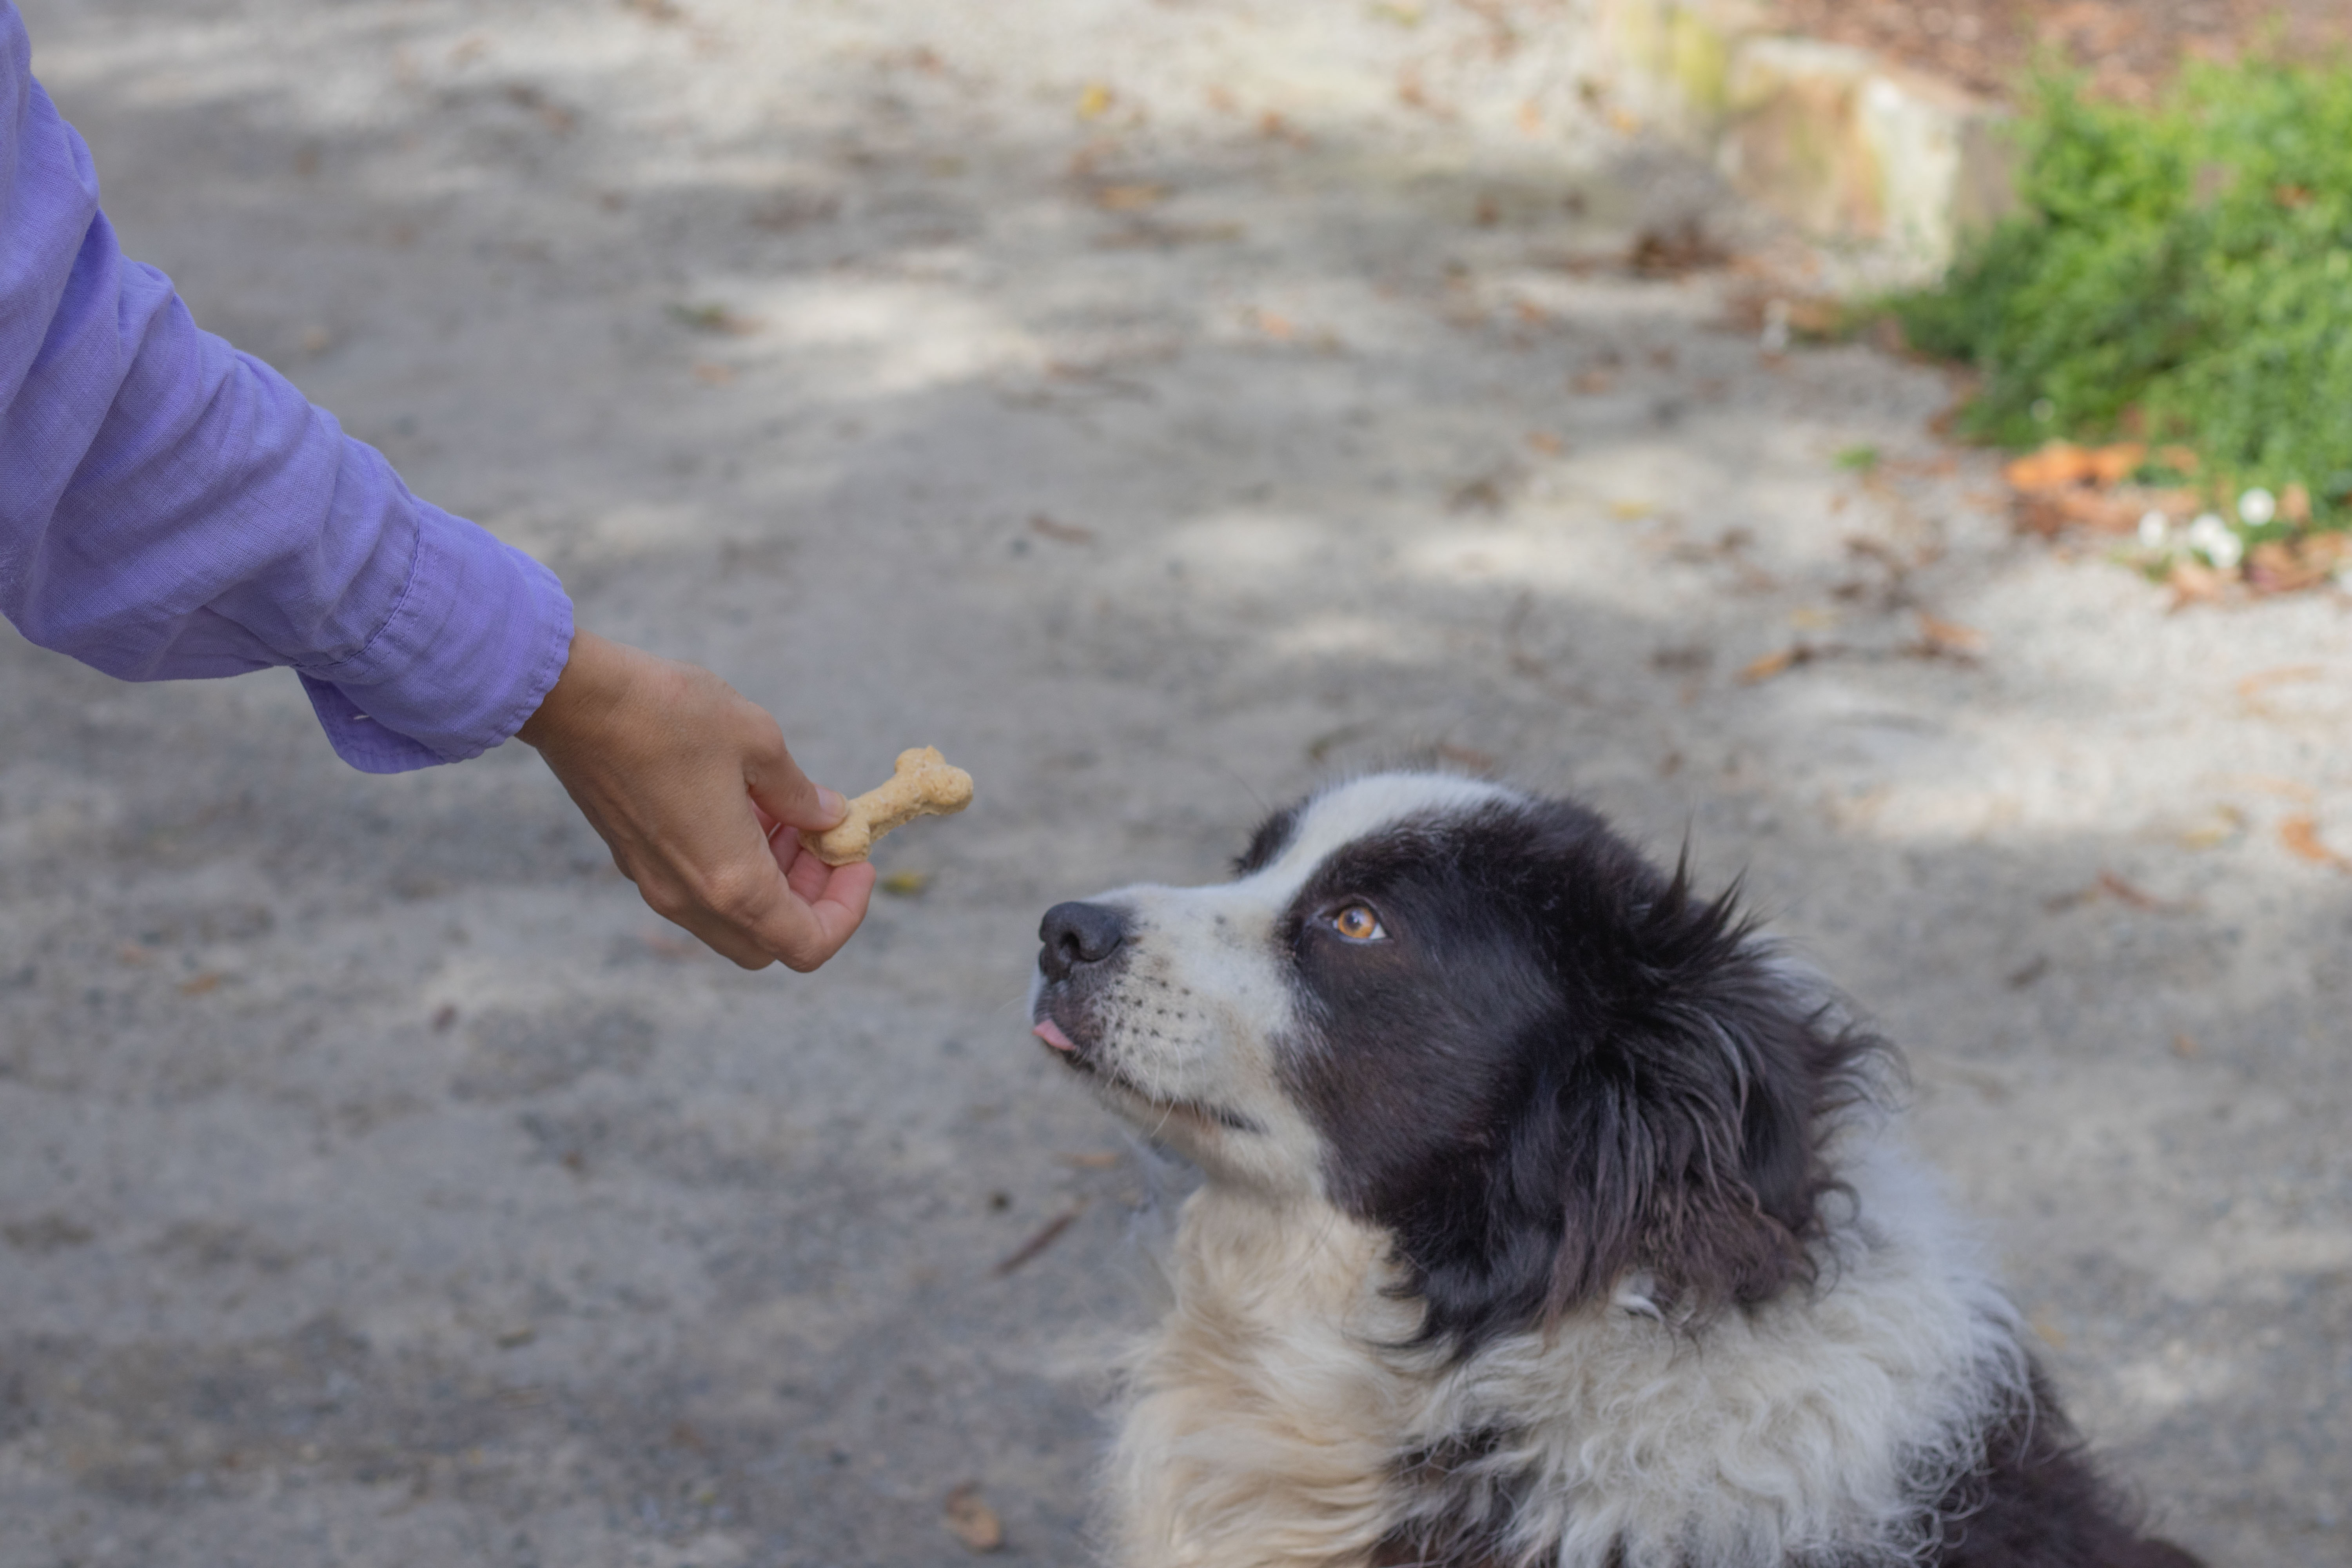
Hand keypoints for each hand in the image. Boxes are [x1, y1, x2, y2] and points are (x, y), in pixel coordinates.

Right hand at [515, 630, 873, 969]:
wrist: (572, 697)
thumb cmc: (669, 713)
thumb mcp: (758, 741)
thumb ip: (799, 793)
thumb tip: (829, 818)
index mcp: (730, 881)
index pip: (807, 945)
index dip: (847, 912)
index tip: (857, 861)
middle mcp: (690, 899)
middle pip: (769, 942)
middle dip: (810, 900)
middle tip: (824, 841)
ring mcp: (656, 885)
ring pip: (733, 920)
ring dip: (772, 882)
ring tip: (786, 815)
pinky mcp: (635, 863)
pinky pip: (699, 891)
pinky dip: (734, 867)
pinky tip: (744, 807)